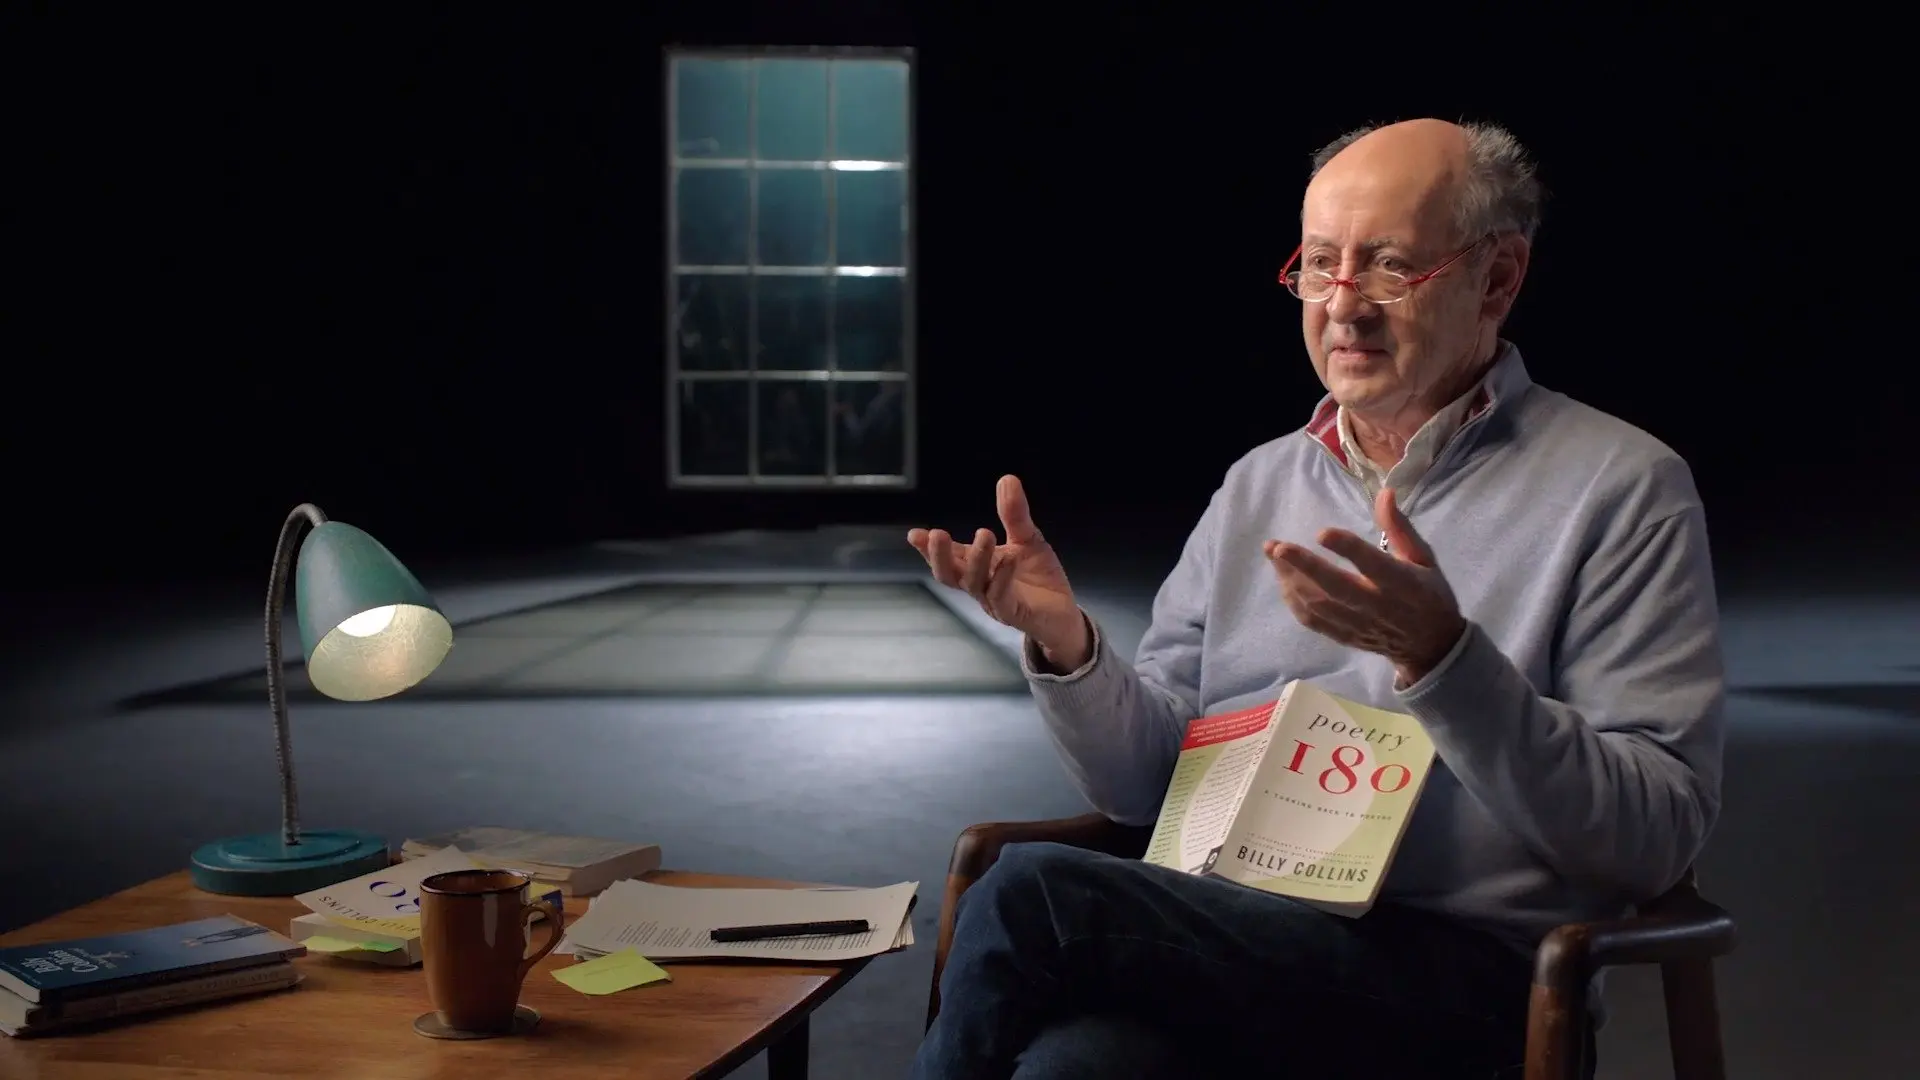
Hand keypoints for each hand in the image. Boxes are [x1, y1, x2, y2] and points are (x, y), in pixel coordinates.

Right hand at [908, 475, 1088, 666]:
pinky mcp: (1013, 613)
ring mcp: (994, 601)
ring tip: (984, 534)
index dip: (929, 547)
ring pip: (974, 584)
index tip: (915, 534)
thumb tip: (1006, 478)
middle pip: (949, 575)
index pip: (949, 556)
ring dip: (977, 559)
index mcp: (978, 566)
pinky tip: (1009, 558)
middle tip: (937, 534)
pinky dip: (1003, 577)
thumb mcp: (1027, 539)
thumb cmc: (1038, 577)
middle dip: (939, 556)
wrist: (1063, 611)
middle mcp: (979, 585)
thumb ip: (1014, 514)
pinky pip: (1001, 596)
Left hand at [1264, 488, 1466, 686]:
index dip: (1346, 548)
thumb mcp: (1423, 558)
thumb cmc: (1429, 593)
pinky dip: (1294, 601)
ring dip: (1291, 580)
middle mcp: (1376, 605)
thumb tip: (1384, 493)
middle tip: (1278, 547)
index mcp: (1401, 583)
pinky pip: (1313, 621)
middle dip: (1304, 566)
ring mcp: (1357, 624)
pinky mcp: (1344, 636)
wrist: (1430, 645)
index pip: (1372, 564)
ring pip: (1318, 604)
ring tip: (1274, 555)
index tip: (1322, 533)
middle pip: (1335, 587)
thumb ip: (1399, 528)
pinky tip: (1283, 580)